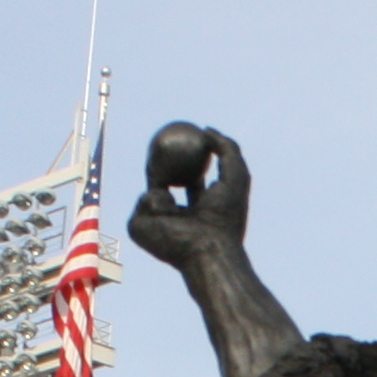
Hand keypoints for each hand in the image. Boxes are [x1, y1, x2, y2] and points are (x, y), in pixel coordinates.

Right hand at [128, 124, 251, 275]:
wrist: (207, 247)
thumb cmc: (225, 217)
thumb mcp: (237, 175)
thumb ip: (227, 148)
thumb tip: (207, 130)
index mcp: (201, 211)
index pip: (193, 183)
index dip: (190, 164)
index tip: (186, 144)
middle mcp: (178, 219)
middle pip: (166, 184)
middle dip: (164, 167)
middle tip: (165, 148)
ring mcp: (157, 225)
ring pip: (153, 190)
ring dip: (165, 189)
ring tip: (178, 206)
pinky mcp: (139, 228)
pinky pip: (145, 200)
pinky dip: (158, 202)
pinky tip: (169, 214)